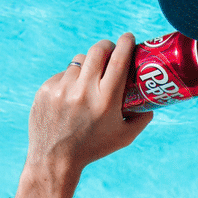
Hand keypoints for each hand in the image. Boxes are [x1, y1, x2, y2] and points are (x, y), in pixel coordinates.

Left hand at [26, 33, 152, 181]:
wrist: (54, 159)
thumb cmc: (92, 149)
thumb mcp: (124, 137)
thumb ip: (142, 119)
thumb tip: (152, 104)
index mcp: (106, 99)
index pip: (119, 59)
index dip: (126, 43)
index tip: (128, 38)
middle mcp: (84, 90)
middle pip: (97, 50)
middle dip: (106, 47)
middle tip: (109, 51)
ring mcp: (62, 89)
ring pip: (78, 62)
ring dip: (86, 66)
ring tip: (88, 81)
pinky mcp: (45, 90)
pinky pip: (61, 75)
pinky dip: (68, 81)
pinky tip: (69, 96)